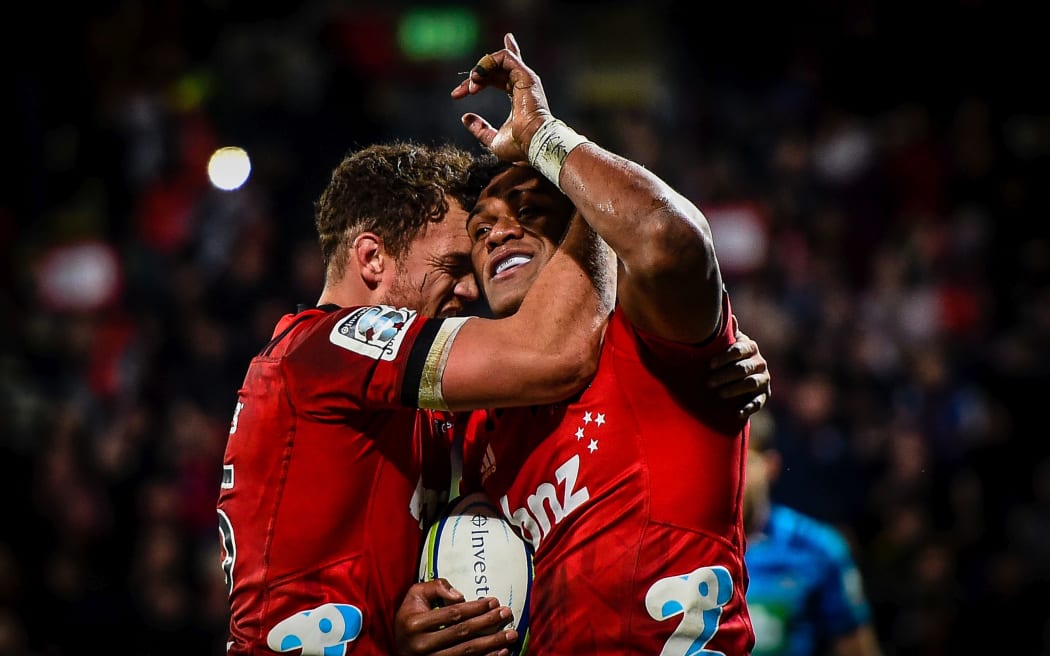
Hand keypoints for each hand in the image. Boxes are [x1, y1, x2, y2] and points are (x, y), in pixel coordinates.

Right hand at [394, 578, 518, 655]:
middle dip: (488, 623)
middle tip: (507, 614)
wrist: (399, 646)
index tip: (493, 601)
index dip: (475, 608)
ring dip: (492, 643)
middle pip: (463, 633)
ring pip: (467, 652)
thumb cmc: (410, 616)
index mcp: (415, 624)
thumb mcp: (415, 595)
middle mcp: (422, 645)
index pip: (452, 614)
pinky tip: (501, 652)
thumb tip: (460, 595)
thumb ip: (436, 587)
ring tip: (511, 635)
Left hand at [450, 32, 552, 162]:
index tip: (457, 93)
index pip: (501, 73)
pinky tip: (476, 78)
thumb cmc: (519, 146)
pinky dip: (487, 63)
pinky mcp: (526, 75)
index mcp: (517, 96)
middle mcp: (522, 84)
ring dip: (479, 70)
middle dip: (474, 76)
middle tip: (458, 93)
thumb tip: (465, 118)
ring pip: (498, 59)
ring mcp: (525, 78)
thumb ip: (480, 129)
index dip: (480, 74)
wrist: (533, 143)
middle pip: (495, 67)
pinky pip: (504, 57)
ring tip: (470, 88)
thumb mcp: (492, 139)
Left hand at [709, 322, 770, 417]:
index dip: (724, 357)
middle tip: (708, 382)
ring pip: (751, 384)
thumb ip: (727, 333)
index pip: (739, 350)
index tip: (710, 364)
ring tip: (719, 394)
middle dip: (725, 376)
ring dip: (734, 389)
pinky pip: (758, 402)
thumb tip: (730, 317)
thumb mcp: (727, 343)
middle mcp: (760, 362)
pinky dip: (749, 408)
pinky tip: (737, 413)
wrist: (741, 374)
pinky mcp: (764, 395)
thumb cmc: (728, 356)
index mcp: (750, 347)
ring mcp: (764, 379)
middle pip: (743, 369)